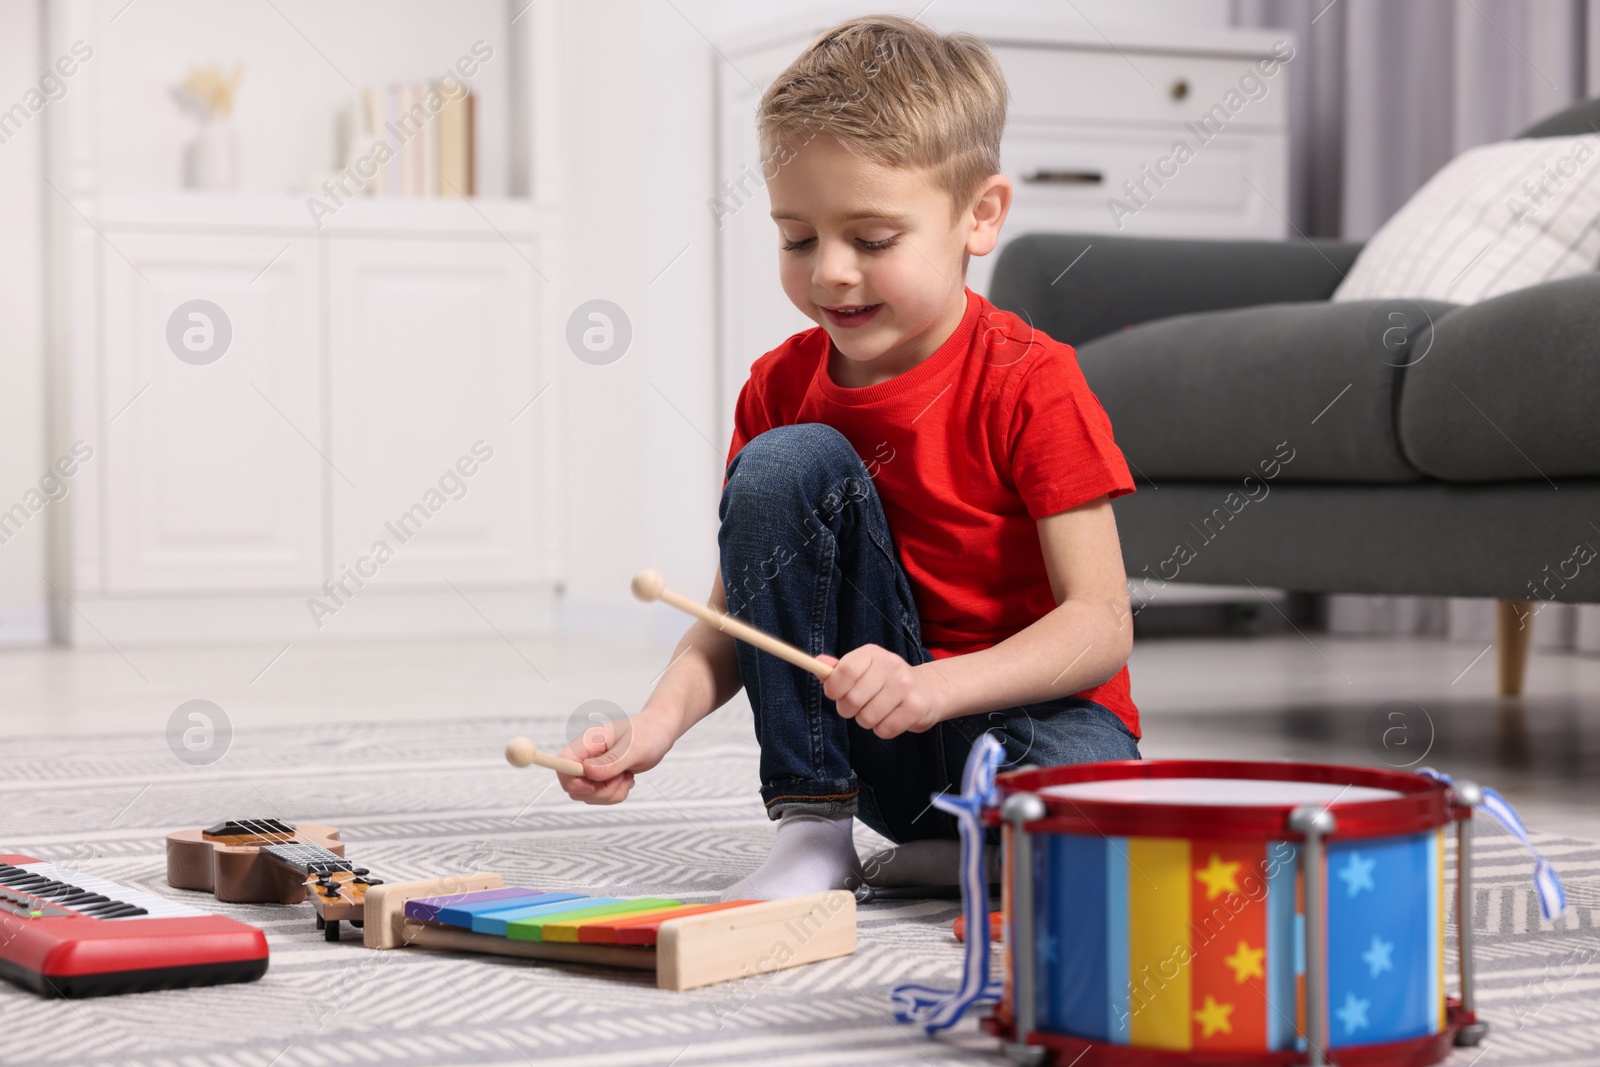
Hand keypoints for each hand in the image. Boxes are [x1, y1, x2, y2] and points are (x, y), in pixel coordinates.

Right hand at [557, 707, 680, 804]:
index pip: (563, 763)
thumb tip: (588, 772)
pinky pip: (600, 796)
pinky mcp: (601, 777)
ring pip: (588, 795)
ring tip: (627, 776)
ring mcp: (593, 767)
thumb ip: (611, 761)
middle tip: (622, 777)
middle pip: (574, 786)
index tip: (593, 786)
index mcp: (588, 742)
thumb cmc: (648, 733)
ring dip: (610, 793)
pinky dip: (615, 794)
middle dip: (599, 791)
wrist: (659, 732)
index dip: (571, 780)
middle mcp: (586, 755)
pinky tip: (627, 778)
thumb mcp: (634, 748)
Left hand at [819, 644, 941, 738]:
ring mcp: (905, 686)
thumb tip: (818, 664)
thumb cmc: (886, 682)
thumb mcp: (863, 669)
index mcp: (872, 653)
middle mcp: (891, 665)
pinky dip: (883, 730)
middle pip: (852, 699)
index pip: (844, 671)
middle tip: (858, 706)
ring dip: (867, 721)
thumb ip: (839, 670)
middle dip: (848, 710)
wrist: (927, 691)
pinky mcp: (916, 707)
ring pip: (866, 718)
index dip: (833, 688)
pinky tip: (891, 718)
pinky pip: (884, 730)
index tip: (835, 694)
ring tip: (877, 711)